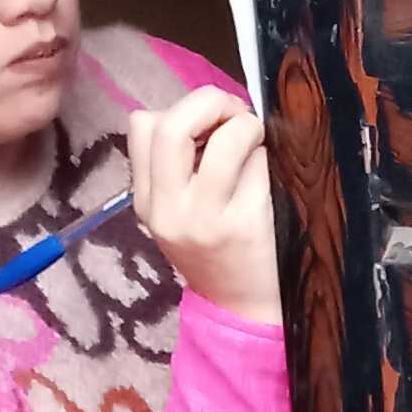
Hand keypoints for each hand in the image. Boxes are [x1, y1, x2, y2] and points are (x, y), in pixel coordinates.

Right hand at [128, 92, 280, 325]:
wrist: (242, 309)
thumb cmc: (215, 250)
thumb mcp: (176, 212)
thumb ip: (176, 164)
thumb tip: (206, 110)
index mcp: (146, 200)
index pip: (142, 125)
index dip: (181, 110)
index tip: (207, 124)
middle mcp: (168, 209)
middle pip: (173, 124)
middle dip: (211, 102)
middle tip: (236, 115)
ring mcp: (207, 218)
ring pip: (224, 137)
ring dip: (247, 126)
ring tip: (256, 142)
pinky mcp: (247, 224)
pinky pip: (258, 162)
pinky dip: (267, 154)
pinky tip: (268, 174)